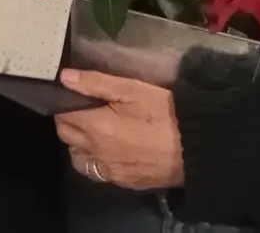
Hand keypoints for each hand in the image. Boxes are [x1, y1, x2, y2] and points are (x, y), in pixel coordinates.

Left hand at [55, 69, 184, 190]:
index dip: (64, 102)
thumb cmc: (165, 113)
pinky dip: (96, 160)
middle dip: (69, 121)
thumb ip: (95, 83)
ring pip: (78, 157)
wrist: (197, 149)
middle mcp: (96, 153)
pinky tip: (110, 150)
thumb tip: (64, 77)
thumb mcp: (133, 90)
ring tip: (96, 130)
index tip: (73, 94)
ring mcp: (109, 171)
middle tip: (86, 108)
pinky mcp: (124, 182)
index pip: (61, 115)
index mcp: (95, 127)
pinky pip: (98, 172)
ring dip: (79, 143)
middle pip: (66, 136)